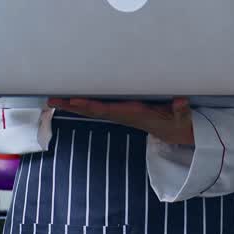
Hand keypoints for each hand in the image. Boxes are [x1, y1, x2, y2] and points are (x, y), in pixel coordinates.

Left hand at [47, 97, 194, 145]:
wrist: (176, 133)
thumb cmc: (177, 122)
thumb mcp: (182, 118)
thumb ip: (182, 110)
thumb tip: (181, 101)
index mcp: (133, 113)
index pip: (107, 109)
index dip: (90, 105)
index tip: (75, 100)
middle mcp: (122, 114)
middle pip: (92, 110)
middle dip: (72, 105)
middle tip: (51, 100)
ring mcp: (119, 114)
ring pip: (92, 109)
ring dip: (72, 105)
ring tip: (53, 99)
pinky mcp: (120, 111)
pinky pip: (97, 107)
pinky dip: (82, 103)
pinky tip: (71, 100)